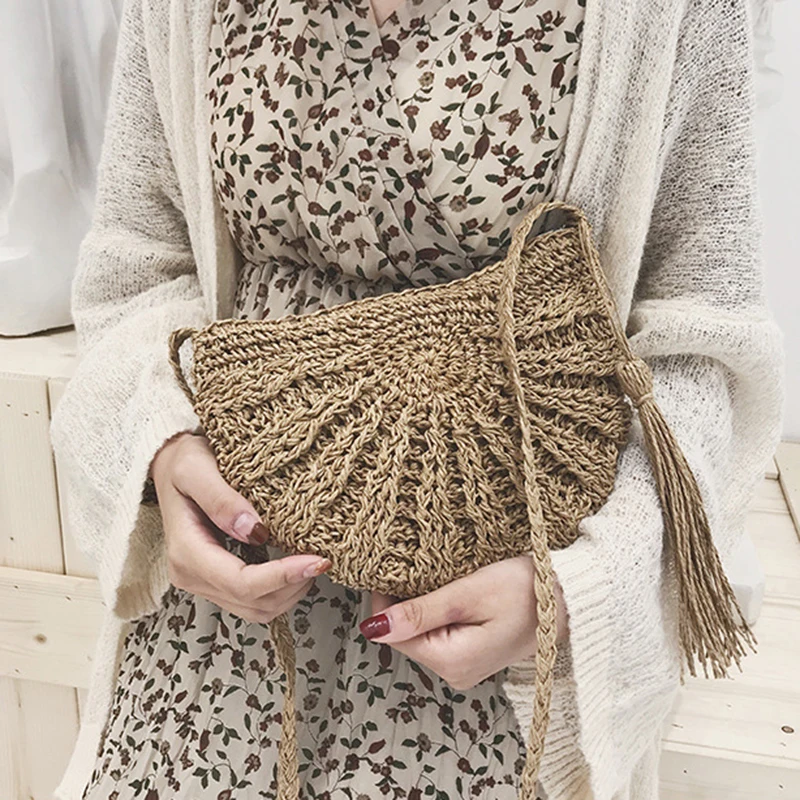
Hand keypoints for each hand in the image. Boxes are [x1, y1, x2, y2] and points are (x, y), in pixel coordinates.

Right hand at [149, 431, 330, 622]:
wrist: (170, 464)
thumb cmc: (183, 461)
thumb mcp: (196, 467)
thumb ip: (221, 498)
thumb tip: (254, 530)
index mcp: (186, 552)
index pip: (241, 582)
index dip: (282, 577)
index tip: (316, 559)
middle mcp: (190, 576)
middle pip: (252, 603)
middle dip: (292, 586)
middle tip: (322, 558)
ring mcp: (202, 582)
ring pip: (255, 610)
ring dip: (289, 593)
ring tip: (312, 563)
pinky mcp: (215, 581)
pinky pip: (252, 601)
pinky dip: (280, 590)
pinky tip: (295, 566)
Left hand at [358, 555, 568, 689]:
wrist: (572, 598)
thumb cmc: (527, 591)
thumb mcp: (469, 594)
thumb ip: (421, 611)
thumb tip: (374, 627)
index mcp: (452, 662)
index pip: (393, 634)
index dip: (385, 600)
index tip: (392, 568)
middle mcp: (456, 674)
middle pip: (407, 636)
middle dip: (405, 602)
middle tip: (417, 567)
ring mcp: (466, 667)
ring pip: (422, 633)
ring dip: (422, 606)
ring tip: (437, 577)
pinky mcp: (475, 655)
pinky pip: (441, 634)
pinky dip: (439, 612)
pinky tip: (451, 592)